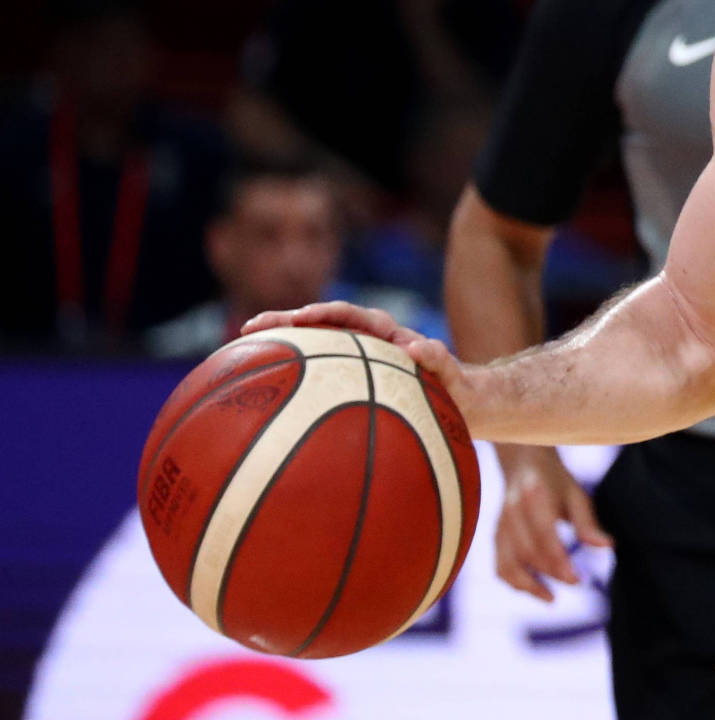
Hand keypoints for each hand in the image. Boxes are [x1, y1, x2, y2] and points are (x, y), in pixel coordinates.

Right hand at [240, 301, 478, 425]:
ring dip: (283, 347)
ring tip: (241, 353)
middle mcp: (370, 343)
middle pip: (322, 325)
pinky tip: (263, 396)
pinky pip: (320, 376)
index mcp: (391, 336)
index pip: (352, 317)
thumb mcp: (457, 380)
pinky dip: (294, 377)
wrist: (469, 405)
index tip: (301, 317)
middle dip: (286, 322)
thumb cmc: (462, 392)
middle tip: (249, 328)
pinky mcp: (355, 381)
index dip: (325, 314)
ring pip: (316, 348)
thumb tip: (418, 346)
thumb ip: (440, 362)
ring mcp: (360, 361)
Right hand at [493, 443, 610, 601]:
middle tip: (576, 582)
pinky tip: (535, 590)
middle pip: (528, 552)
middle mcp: (511, 510)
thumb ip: (588, 523)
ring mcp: (500, 524)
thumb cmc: (556, 481)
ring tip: (551, 599)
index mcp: (534, 496)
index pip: (544, 536)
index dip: (559, 561)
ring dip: (529, 585)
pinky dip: (514, 582)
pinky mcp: (496, 535)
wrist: (523, 462)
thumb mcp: (577, 495)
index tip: (578, 579)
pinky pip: (500, 565)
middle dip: (551, 573)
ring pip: (508, 563)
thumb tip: (608, 547)